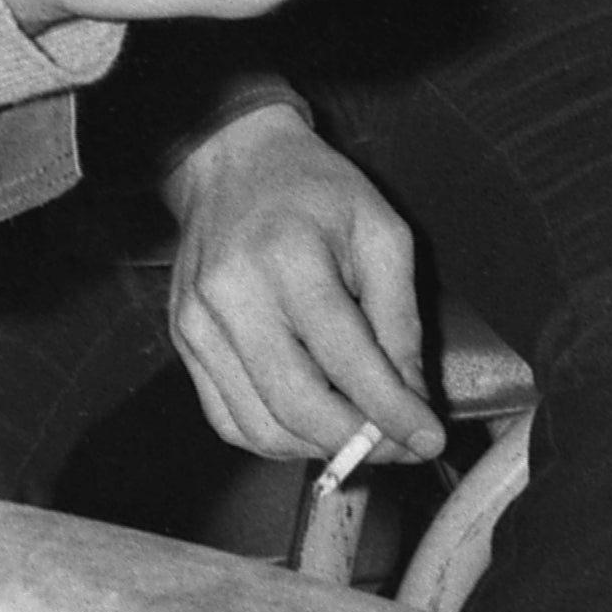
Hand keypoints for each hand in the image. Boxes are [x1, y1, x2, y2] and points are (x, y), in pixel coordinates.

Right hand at [160, 93, 445, 464]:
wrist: (232, 162)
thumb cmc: (315, 191)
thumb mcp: (381, 233)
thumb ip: (399, 319)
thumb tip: (411, 400)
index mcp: (289, 258)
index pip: (346, 360)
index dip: (393, 411)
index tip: (430, 440)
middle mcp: (233, 296)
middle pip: (297, 404)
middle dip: (358, 442)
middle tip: (400, 447)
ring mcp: (197, 324)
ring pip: (260, 426)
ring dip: (319, 448)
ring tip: (361, 436)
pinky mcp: (182, 342)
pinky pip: (228, 420)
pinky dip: (276, 438)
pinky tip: (311, 425)